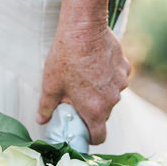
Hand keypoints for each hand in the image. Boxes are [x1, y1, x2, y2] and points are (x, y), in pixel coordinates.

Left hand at [37, 24, 130, 144]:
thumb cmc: (66, 56)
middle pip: (104, 115)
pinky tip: (95, 64)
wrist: (84, 28)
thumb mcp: (50, 85)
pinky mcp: (125, 68)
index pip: (99, 136)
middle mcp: (112, 100)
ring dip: (100, 92)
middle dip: (92, 110)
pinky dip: (108, 76)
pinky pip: (117, 79)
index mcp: (95, 109)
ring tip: (85, 76)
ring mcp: (121, 83)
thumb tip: (41, 119)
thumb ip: (46, 107)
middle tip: (76, 97)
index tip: (82, 131)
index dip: (90, 137)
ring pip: (111, 95)